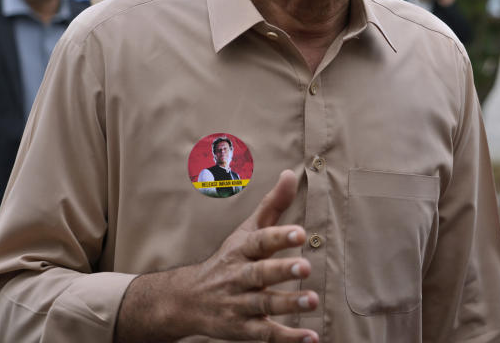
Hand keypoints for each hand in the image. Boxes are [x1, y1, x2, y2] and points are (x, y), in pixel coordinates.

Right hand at [115, 170, 318, 342]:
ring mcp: (239, 304)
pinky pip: (265, 334)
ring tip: (313, 301)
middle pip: (260, 274)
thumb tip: (292, 173)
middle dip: (281, 270)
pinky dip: (288, 339)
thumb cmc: (228, 260)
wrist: (186, 299)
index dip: (279, 237)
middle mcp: (239, 277)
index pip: (260, 241)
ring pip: (263, 305)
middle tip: (305, 266)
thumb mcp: (246, 231)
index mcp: (241, 250)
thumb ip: (273, 205)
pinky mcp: (242, 329)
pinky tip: (310, 339)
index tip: (300, 233)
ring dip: (288, 304)